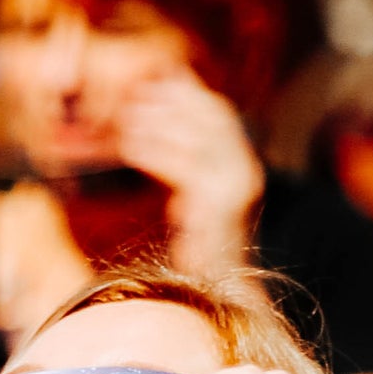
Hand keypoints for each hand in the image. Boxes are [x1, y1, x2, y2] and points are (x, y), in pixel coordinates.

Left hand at [114, 67, 262, 270]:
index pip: (219, 114)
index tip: (155, 77)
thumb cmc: (196, 255)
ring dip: (160, 121)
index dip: (188, 91)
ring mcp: (239, 187)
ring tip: (125, 115)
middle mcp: (246, 171)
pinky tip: (129, 146)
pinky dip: (156, 152)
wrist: (217, 296)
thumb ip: (180, 170)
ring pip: (200, 137)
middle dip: (175, 98)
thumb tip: (150, 136)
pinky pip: (186, 168)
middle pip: (214, 116)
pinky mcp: (224, 206)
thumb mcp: (188, 202)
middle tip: (135, 90)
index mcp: (242, 166)